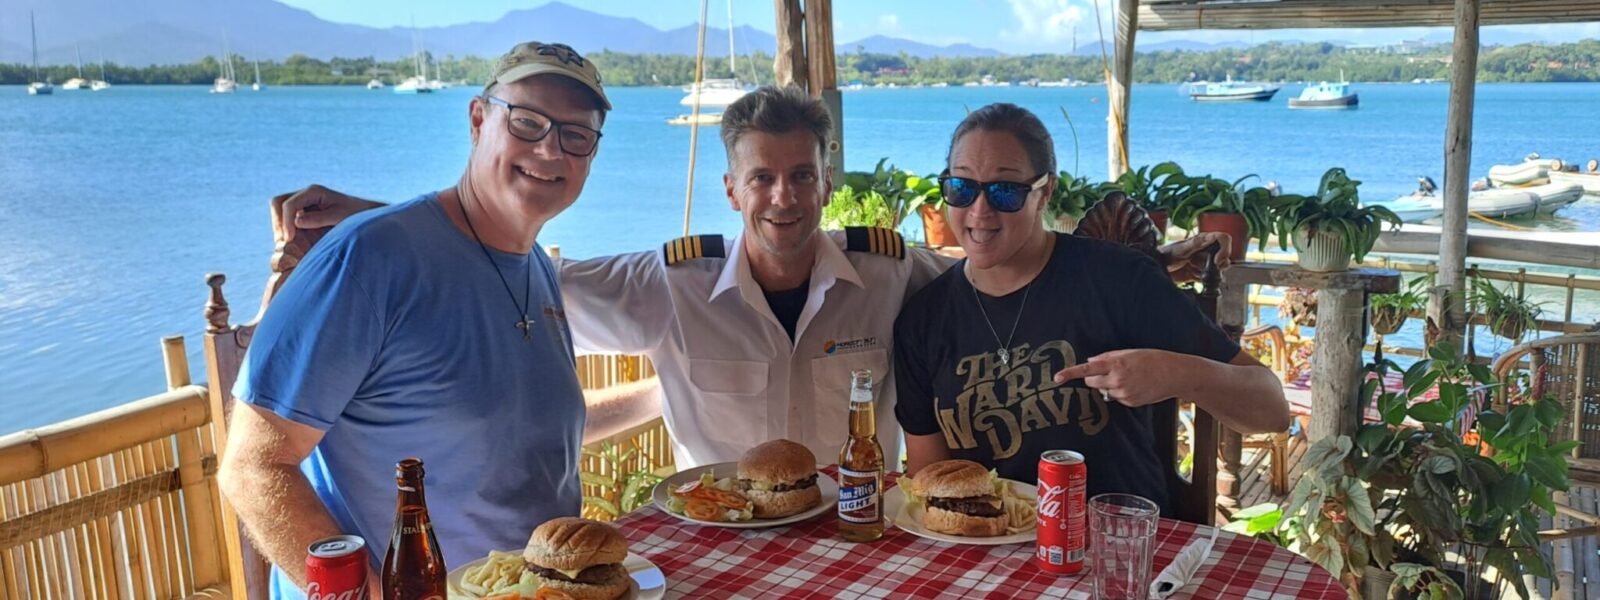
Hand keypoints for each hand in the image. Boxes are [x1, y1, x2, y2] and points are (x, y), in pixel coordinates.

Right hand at [270, 184, 379, 243]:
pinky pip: (287, 218)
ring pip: (279, 210)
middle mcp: (305, 195)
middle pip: (278, 202)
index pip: (289, 204)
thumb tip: (296, 222)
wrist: (365, 215)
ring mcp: (303, 204)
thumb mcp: (340, 217)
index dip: (285, 222)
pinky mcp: (304, 214)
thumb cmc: (356, 215)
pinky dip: (286, 229)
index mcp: (313, 192)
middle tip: (284, 241)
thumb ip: (319, 218)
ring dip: (280, 226)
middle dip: (277, 221)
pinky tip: (293, 242)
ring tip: (287, 243)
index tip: (289, 239)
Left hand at [1051, 349, 1193, 407]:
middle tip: (1109, 371)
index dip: (1070, 373)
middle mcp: (1117, 380)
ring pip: (1104, 391)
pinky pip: (1117, 398)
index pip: (1086, 370)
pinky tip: (1135, 385)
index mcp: (1115, 364)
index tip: (1057, 378)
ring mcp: (1123, 393)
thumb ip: (1107, 357)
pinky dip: (1121, 392)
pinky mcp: (1130, 402)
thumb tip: (1090, 362)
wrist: (1174, 374)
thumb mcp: (1129, 352)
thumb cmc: (1153, 359)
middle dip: (1094, 378)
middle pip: (1091, 383)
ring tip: (1130, 378)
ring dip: (1110, 385)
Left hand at [1160, 232, 1231, 282]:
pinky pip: (1209, 279)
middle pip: (1224, 257)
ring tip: (1193, 269)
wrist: (1157, 268)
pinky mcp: (1200, 274)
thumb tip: (1211, 237)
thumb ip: (1197, 243)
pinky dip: (1203, 279)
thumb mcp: (1182, 248)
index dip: (1225, 249)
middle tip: (1204, 267)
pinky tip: (1191, 275)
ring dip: (1207, 272)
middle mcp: (1206, 250)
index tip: (1217, 260)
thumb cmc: (1166, 253)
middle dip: (1217, 265)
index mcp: (1204, 240)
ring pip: (1218, 269)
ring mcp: (1203, 262)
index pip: (1223, 239)